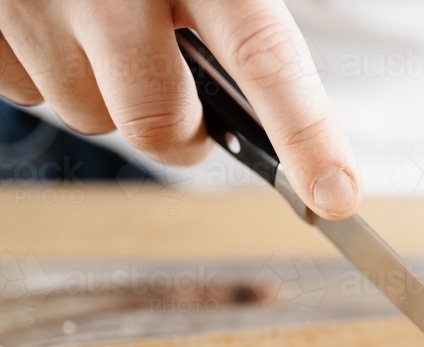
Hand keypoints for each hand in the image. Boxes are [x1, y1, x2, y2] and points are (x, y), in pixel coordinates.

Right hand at [0, 0, 359, 218]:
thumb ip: (239, 13)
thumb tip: (275, 99)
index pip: (264, 58)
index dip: (307, 135)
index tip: (336, 195)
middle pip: (159, 122)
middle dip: (184, 132)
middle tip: (194, 108)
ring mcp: (34, 0)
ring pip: (90, 116)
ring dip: (113, 96)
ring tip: (116, 36)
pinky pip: (30, 92)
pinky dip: (56, 73)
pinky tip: (63, 25)